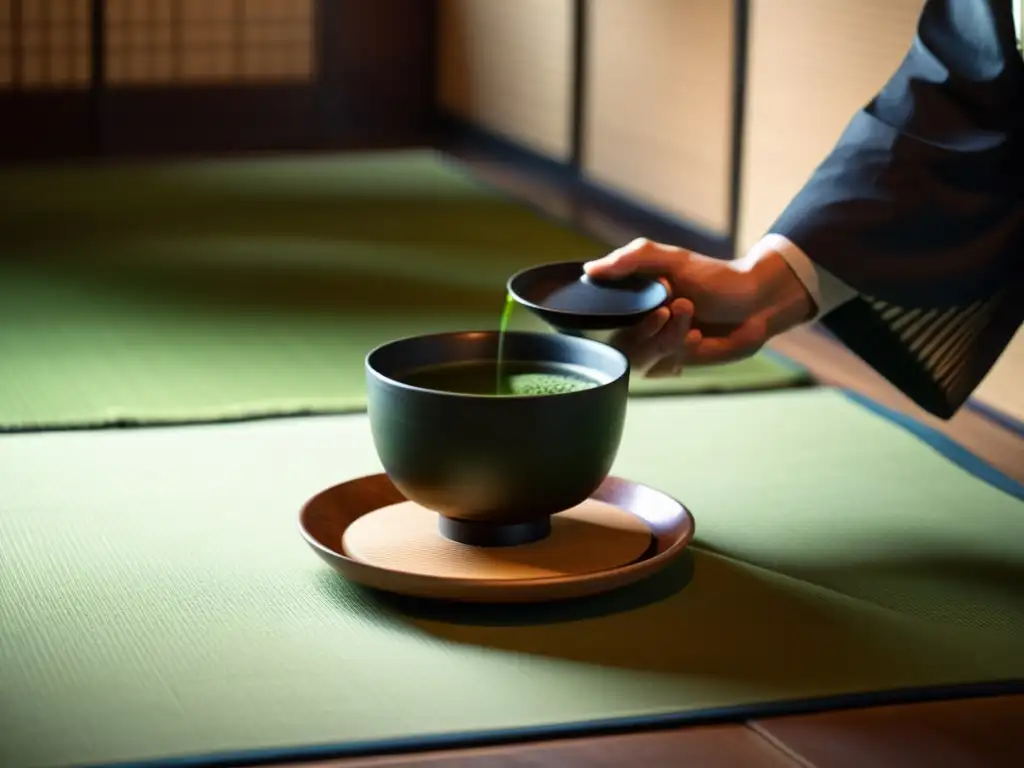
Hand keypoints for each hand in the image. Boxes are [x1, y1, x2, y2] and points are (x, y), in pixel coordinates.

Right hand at [584, 238, 813, 375]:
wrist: (756, 304)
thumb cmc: (715, 277)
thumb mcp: (673, 260)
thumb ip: (630, 260)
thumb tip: (589, 269)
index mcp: (630, 298)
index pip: (599, 317)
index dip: (622, 318)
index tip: (657, 308)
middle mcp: (637, 324)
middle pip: (620, 344)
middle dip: (652, 330)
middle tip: (679, 307)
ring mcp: (654, 346)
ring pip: (641, 358)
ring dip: (670, 337)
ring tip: (693, 323)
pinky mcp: (673, 362)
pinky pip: (662, 368)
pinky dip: (681, 351)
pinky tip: (698, 338)